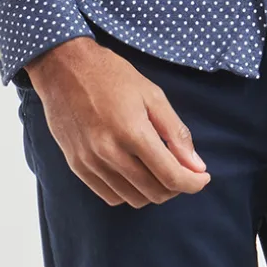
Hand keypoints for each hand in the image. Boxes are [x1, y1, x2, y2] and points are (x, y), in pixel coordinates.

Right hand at [23, 37, 211, 207]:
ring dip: (153, 191)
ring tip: (158, 169)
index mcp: (133, 132)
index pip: (171, 177)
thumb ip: (175, 132)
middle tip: (181, 168)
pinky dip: (128, 192)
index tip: (202, 177)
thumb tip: (196, 165)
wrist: (63, 67)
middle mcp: (110, 153)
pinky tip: (134, 172)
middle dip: (176, 186)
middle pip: (154, 192)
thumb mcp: (151, 94)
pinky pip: (110, 196)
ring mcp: (90, 162)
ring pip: (133, 199)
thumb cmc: (111, 75)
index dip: (193, 183)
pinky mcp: (76, 166)